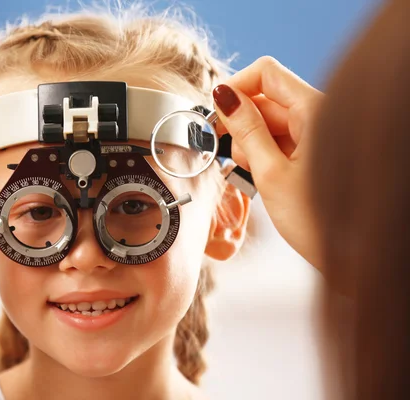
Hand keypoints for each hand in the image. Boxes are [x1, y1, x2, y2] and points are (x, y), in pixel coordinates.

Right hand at [212, 56, 323, 267]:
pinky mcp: (313, 151)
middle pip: (266, 98)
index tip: (216, 112)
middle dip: (240, 121)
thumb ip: (247, 131)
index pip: (267, 73)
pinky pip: (281, 139)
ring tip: (253, 172)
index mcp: (315, 112)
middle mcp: (319, 116)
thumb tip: (224, 98)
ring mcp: (317, 134)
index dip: (236, 87)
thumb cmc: (320, 222)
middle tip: (228, 151)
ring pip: (271, 121)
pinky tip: (263, 176)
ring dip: (251, 141)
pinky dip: (264, 153)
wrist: (353, 256)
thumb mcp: (271, 174)